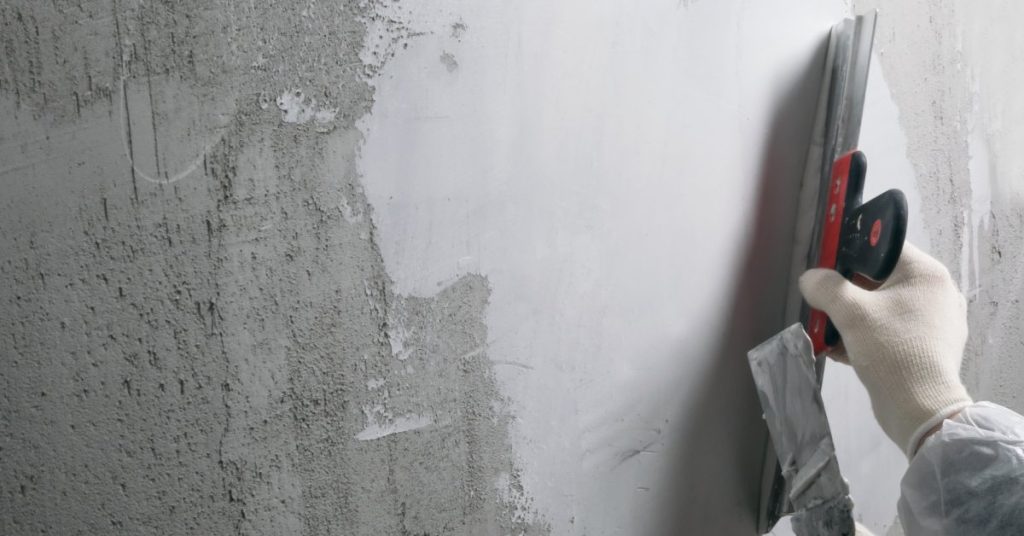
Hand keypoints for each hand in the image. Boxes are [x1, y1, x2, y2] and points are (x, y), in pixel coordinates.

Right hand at [799, 243, 972, 456]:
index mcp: (927, 274)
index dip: (851, 251)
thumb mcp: (851, 313)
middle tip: (822, 301)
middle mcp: (936, 293)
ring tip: (828, 331)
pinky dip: (865, 336)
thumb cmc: (891, 350)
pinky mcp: (927, 348)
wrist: (920, 410)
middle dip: (847, 292)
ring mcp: (934, 323)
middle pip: (880, 279)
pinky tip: (841, 350)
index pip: (883, 247)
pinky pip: (889, 331)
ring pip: (882, 308)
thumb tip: (810, 278)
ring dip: (852, 317)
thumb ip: (825, 287)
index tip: (825, 264)